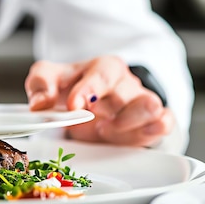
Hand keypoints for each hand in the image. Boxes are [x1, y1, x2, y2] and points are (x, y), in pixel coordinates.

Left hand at [25, 56, 173, 147]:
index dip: (88, 90)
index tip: (73, 106)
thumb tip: (39, 104)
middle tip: (90, 121)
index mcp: (103, 67)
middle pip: (125, 93)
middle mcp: (126, 82)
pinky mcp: (152, 121)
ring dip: (128, 123)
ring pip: (150, 106)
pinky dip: (151, 131)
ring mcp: (142, 100)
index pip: (102, 74)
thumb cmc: (71, 88)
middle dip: (107, 110)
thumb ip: (40, 85)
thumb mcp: (49, 79)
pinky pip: (164, 122)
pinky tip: (130, 136)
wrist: (90, 104)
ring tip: (106, 130)